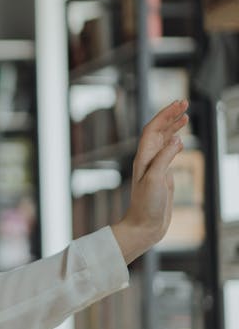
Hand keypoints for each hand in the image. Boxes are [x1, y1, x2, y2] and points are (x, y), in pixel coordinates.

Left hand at [111, 99, 189, 261]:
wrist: (144, 225)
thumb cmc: (147, 205)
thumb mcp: (157, 179)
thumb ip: (165, 158)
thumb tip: (176, 139)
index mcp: (143, 158)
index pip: (152, 129)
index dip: (165, 115)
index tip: (179, 104)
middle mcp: (147, 159)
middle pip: (157, 131)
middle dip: (170, 116)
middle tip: (184, 102)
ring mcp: (155, 167)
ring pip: (163, 140)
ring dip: (173, 126)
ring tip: (185, 116)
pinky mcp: (162, 176)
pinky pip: (167, 153)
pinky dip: (174, 142)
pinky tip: (181, 139)